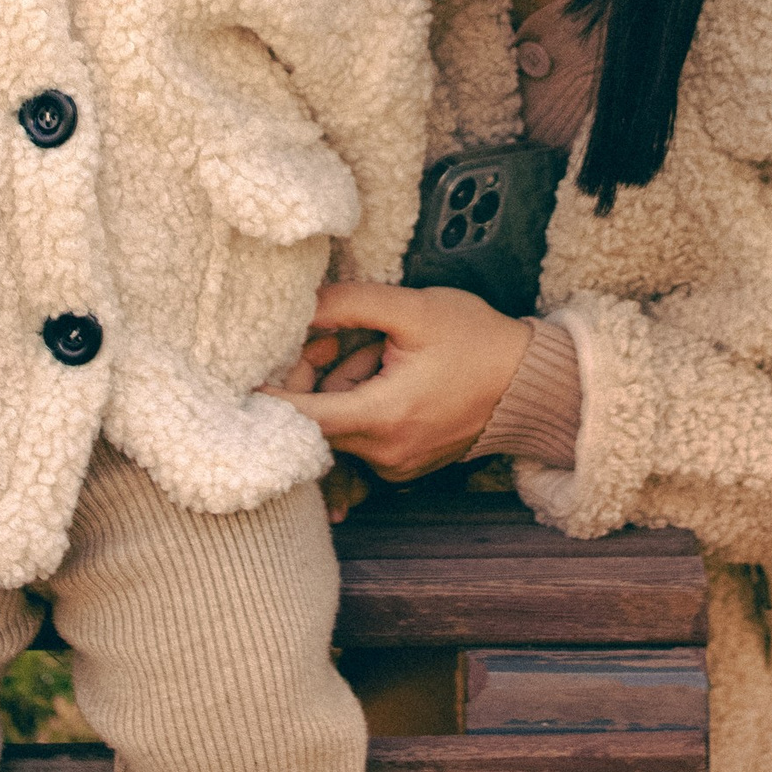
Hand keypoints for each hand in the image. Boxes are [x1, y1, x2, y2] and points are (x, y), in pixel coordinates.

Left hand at [266, 281, 531, 482]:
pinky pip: (362, 437)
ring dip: (343, 387)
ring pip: (339, 426)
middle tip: (332, 335)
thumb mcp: (414, 309)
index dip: (270, 396)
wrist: (531, 384)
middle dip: (314, 376)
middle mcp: (385, 454)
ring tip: (377, 352)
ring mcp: (395, 467)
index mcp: (384, 418)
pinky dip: (362, 406)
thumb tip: (300, 305)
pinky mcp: (403, 467)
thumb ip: (351, 304)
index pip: (303, 418)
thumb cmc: (478, 343)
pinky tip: (387, 376)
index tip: (240, 377)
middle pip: (316, 421)